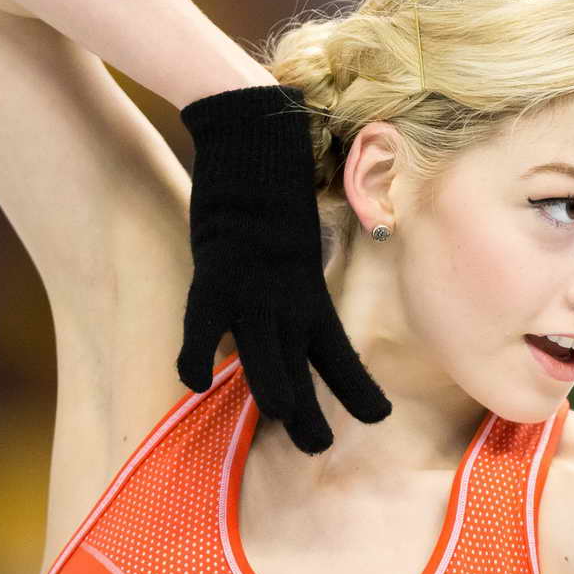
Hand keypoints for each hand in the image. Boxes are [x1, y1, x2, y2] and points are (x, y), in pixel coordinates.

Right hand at [174, 84, 390, 451]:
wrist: (254, 126)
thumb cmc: (271, 172)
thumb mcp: (291, 227)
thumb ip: (291, 263)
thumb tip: (291, 281)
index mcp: (306, 282)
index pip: (336, 347)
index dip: (355, 384)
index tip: (378, 416)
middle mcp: (285, 289)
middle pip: (302, 362)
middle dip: (312, 407)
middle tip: (322, 447)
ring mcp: (251, 279)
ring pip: (264, 350)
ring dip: (277, 393)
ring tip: (290, 426)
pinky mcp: (217, 263)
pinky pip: (202, 318)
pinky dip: (195, 351)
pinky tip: (196, 385)